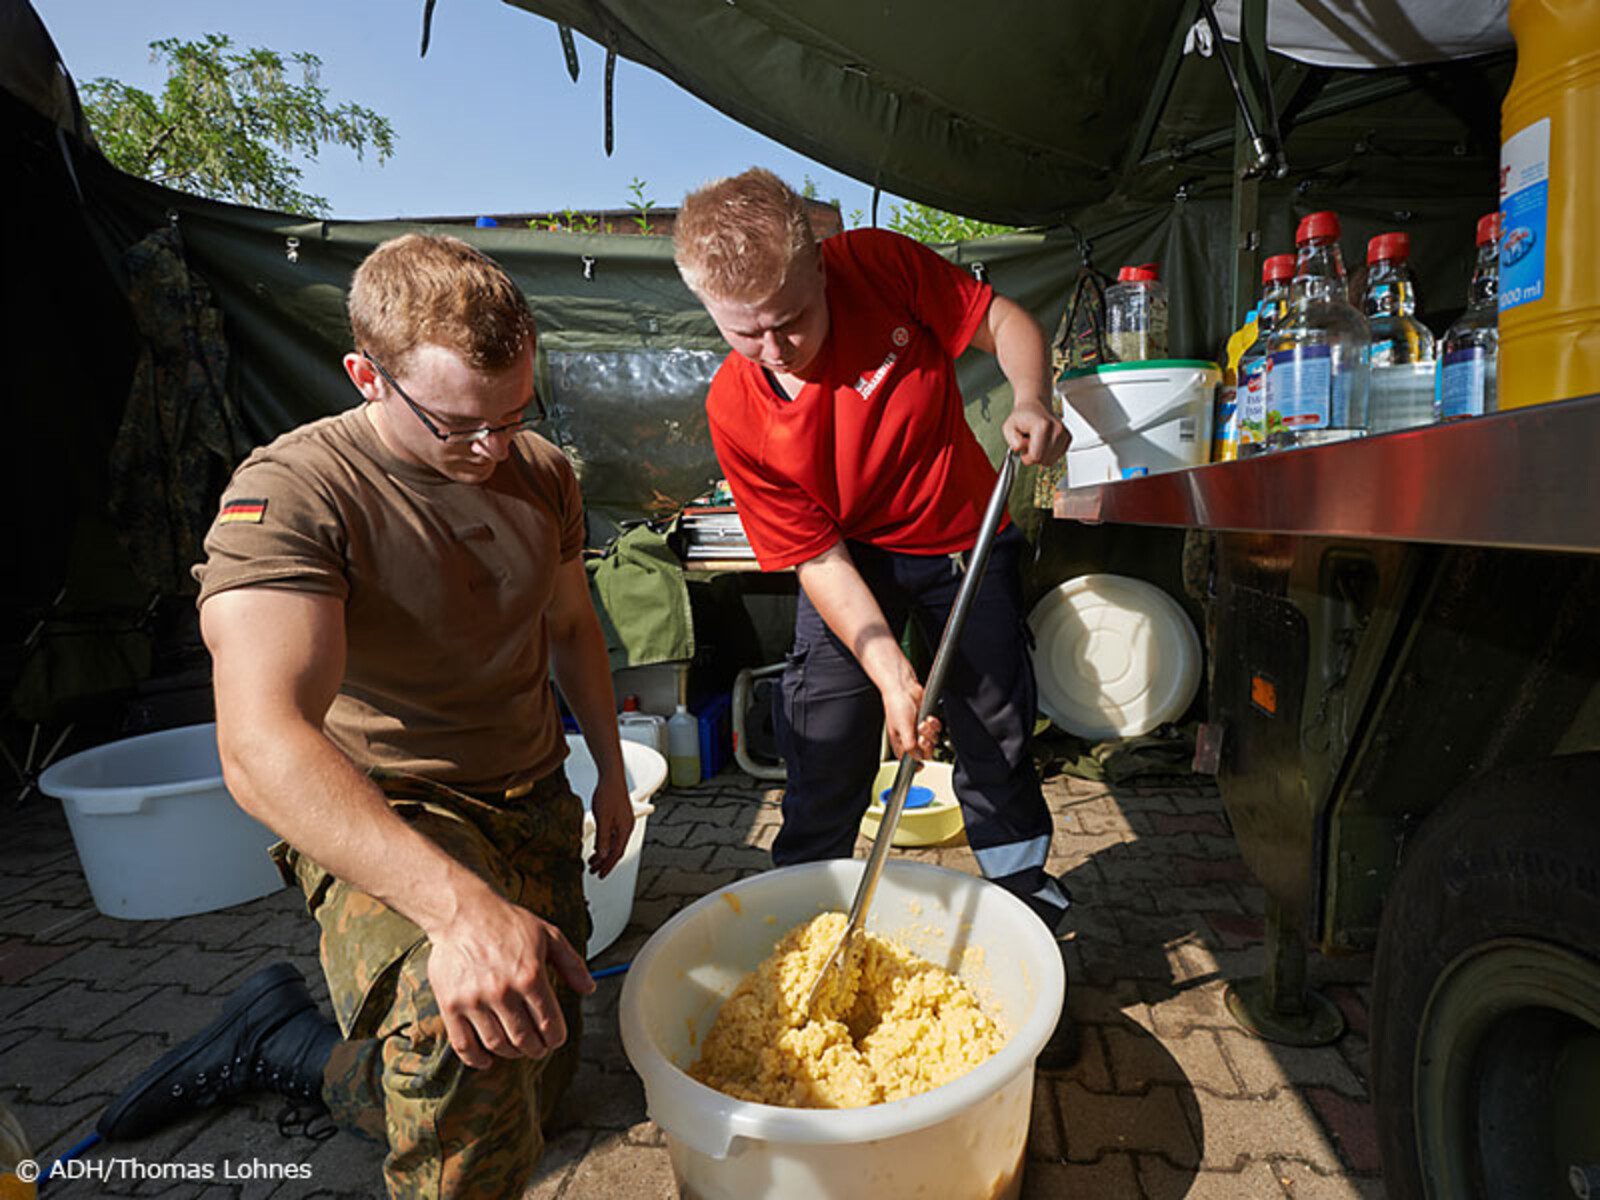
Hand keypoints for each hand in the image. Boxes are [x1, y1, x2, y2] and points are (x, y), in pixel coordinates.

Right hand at [427, 889, 594, 1068]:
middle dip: (536, 1049)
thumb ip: (572, 963)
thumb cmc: (505, 922)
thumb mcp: (549, 935)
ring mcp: (474, 1000)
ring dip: (511, 1053)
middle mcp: (502, 991)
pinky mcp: (451, 1005)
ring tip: (517, 1048)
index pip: (549, 1023)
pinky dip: (477, 1059)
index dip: (556, 1038)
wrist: (463, 912)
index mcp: (530, 975)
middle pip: (525, 1040)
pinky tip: (487, 1058)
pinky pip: (463, 1044)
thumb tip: (589, 988)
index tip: (555, 1039)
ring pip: (497, 1044)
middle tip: (538, 1048)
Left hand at [587, 772, 634, 877]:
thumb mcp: (603, 819)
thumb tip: (603, 856)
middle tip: (594, 871)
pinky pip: (612, 835)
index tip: (599, 875)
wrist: (611, 777)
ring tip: (592, 861)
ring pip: (613, 843)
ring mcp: (623, 822)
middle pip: (616, 850)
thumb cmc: (608, 795)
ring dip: (603, 853)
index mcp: (625, 829)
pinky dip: (604, 843)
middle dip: (605, 862)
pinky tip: (597, 845)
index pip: (616, 853)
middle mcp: (626, 827)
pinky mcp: (618, 817)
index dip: (608, 866)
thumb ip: (603, 838)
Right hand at [881, 674, 940, 759]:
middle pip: (925, 752)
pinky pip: (936, 729)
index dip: (916, 764)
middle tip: (922, 738)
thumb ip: (909, 746)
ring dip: (930, 732)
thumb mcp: (902, 729)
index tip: (921, 765)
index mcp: (900, 743)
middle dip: (926, 745)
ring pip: (932, 740)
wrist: (903, 687)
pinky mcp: (926, 721)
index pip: (908, 761)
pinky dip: (934, 724)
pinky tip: (928, 718)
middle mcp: (910, 738)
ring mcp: (918, 730)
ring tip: (923, 723)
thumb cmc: (896, 705)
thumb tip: (917, 758)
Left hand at [1003, 398, 1070, 466]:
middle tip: (1029, 442)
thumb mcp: (1009, 427)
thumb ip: (1012, 439)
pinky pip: (1056, 457)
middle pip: (1044, 460)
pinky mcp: (1068, 438)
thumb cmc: (1022, 417)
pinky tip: (1043, 442)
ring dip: (1041, 454)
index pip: (1036, 457)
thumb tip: (1019, 448)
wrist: (1035, 406)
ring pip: (1051, 460)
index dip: (1026, 457)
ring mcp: (1064, 434)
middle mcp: (1057, 429)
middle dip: (1033, 456)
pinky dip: (1047, 453)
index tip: (1023, 447)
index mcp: (1043, 425)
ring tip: (1036, 441)